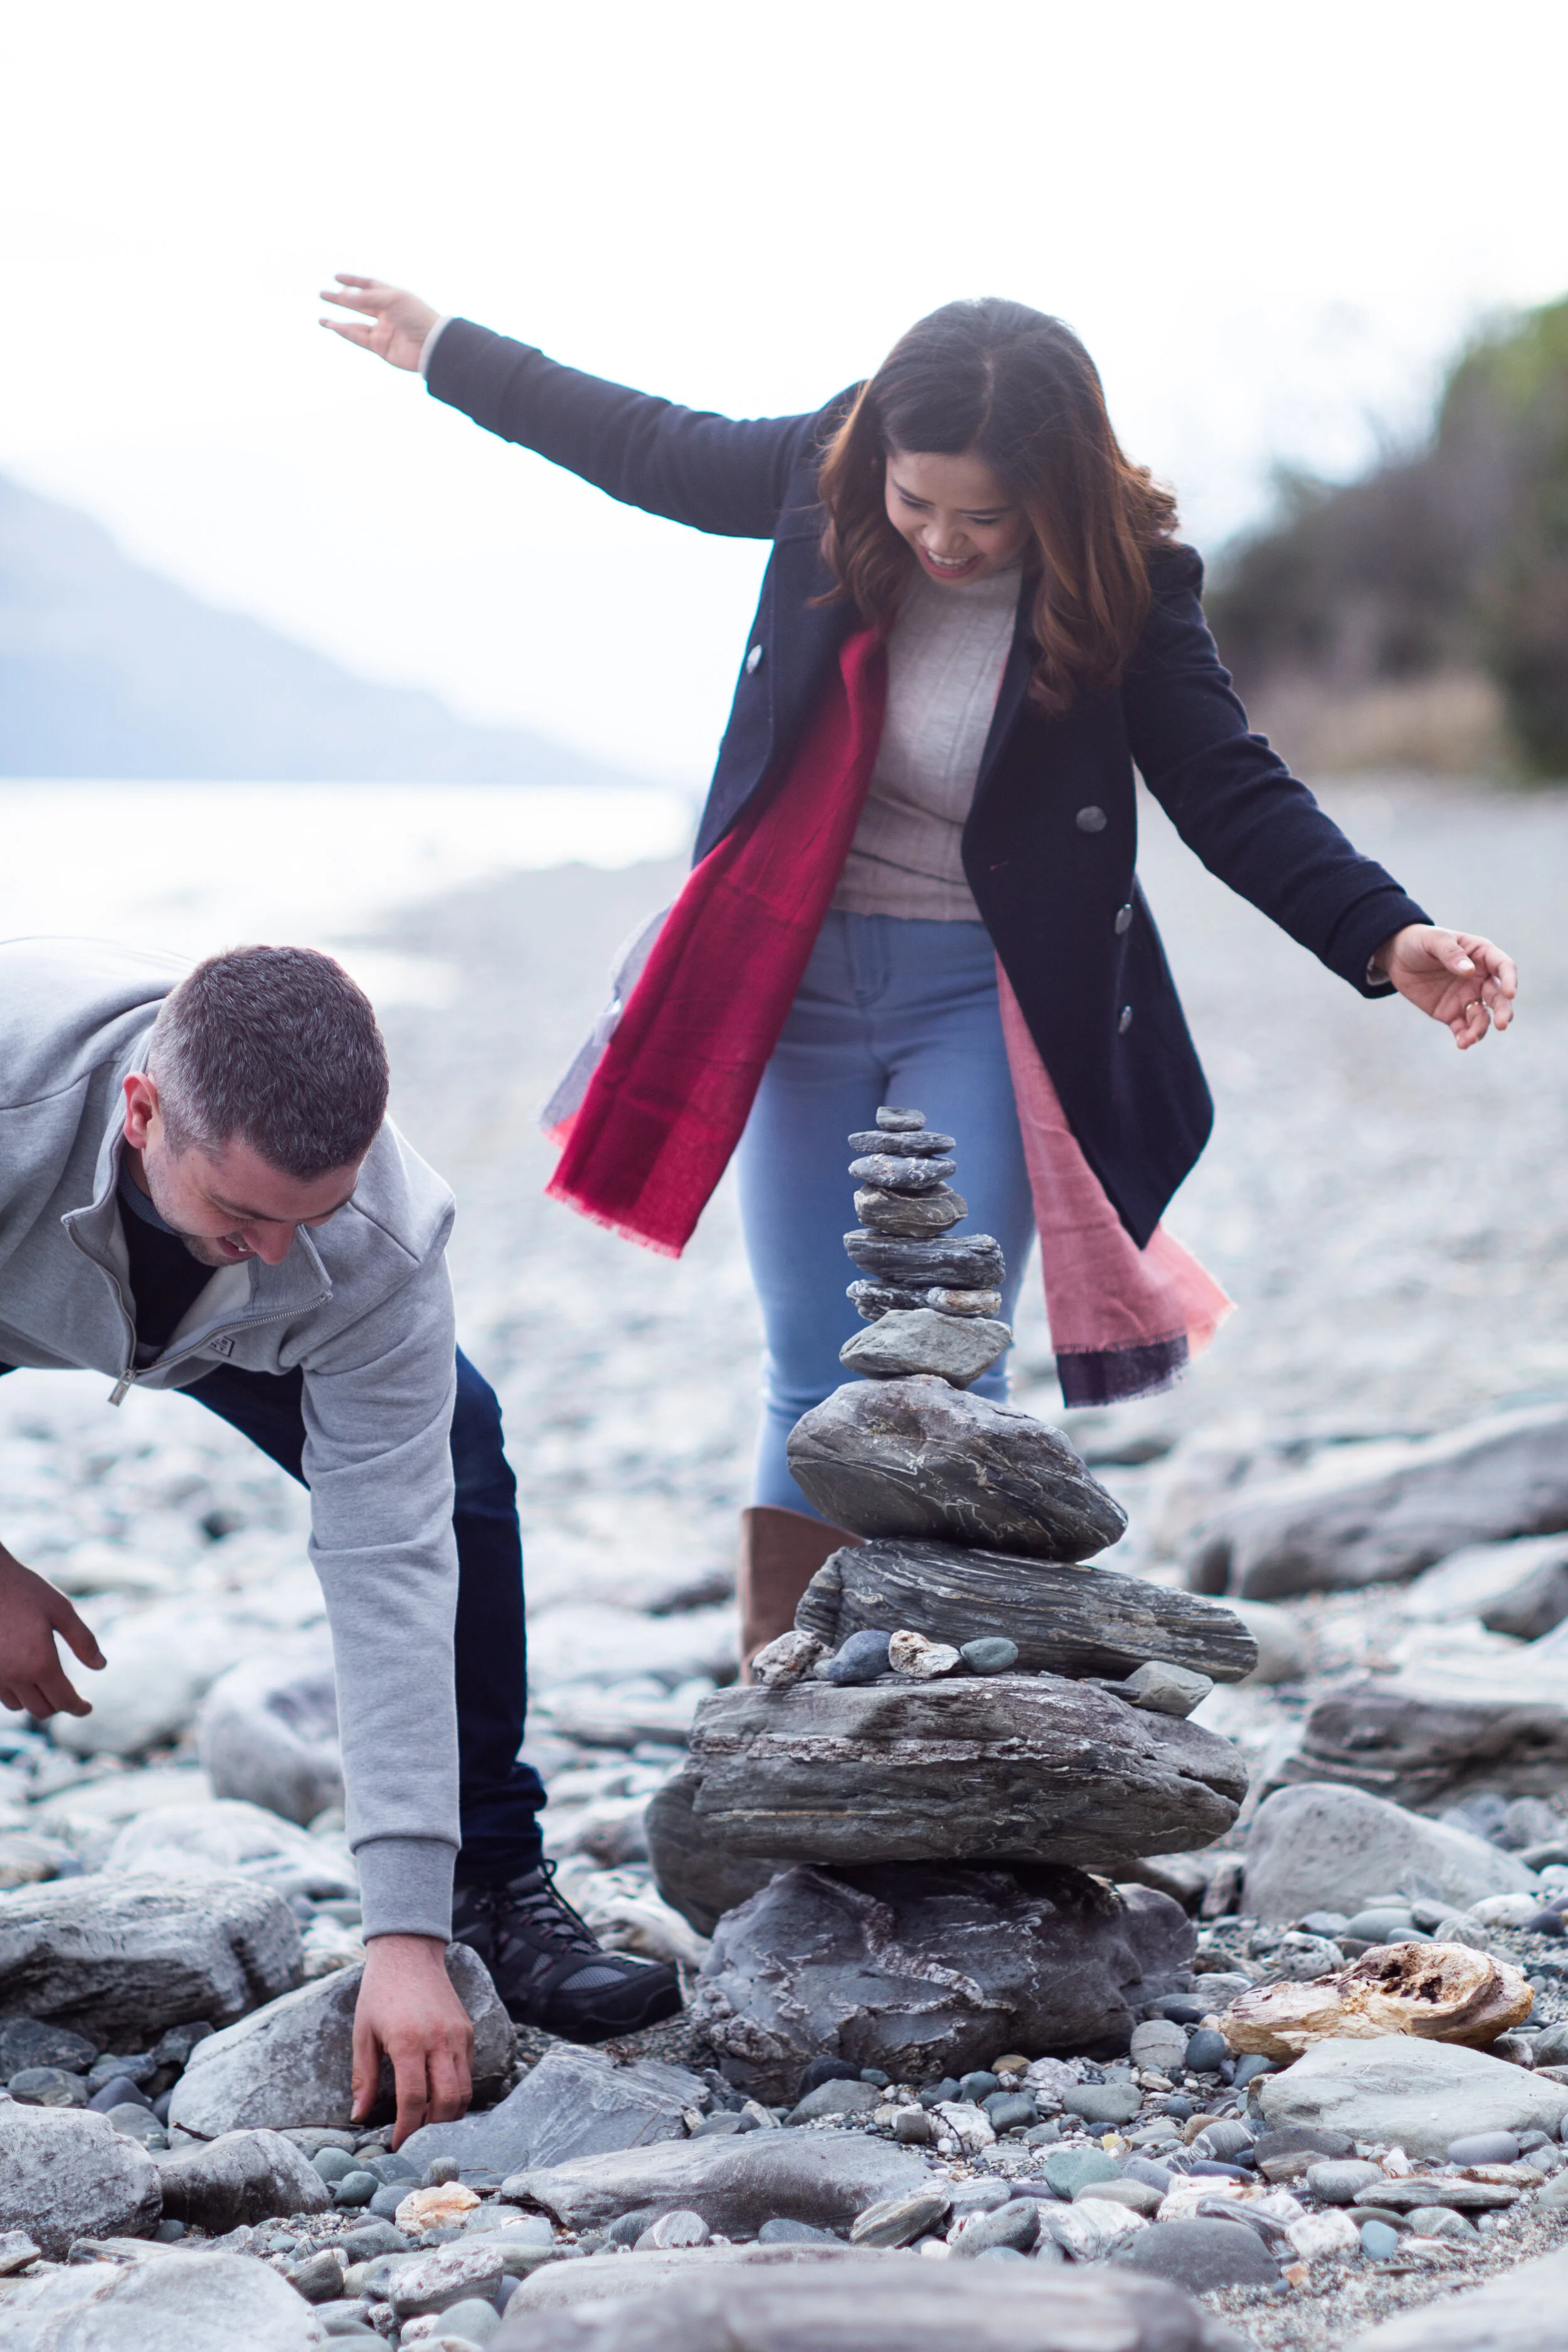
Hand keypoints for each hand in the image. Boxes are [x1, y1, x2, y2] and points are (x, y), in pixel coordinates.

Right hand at [0, 1547, 104, 1717]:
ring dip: (35, 1700)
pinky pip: (1, 1695)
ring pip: (19, 1706)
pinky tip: (25, 1677)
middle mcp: (15, 1676)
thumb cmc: (25, 1590)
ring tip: (47, 1685)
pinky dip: (16, 1693)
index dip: (78, 1708)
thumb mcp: (61, 1610)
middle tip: (71, 1695)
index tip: (87, 1708)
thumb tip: (100, 1666)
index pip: (63, 1701)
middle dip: (59, 1705)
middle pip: (41, 1710)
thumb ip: (83, 1641)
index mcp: (40, 1663)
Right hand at [318, 275, 439, 370]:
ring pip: (356, 325)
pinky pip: (360, 339)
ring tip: (321, 320)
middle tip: (323, 294)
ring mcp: (384, 332)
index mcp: (393, 297)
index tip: (336, 277)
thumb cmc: (417, 316)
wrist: (432, 344)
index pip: (369, 286)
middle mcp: (387, 314)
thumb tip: (342, 295)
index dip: (353, 282)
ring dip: (338, 322)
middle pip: (359, 304)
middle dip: (340, 300)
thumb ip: (366, 298)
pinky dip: (346, 333)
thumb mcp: (392, 299)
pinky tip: (334, 327)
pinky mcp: (382, 348)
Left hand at [351, 1935, 472, 2148]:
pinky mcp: (468, 2031)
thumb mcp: (362, 2033)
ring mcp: (458, 2035)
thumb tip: (359, 2115)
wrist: (408, 1952)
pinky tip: (437, 2095)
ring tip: (427, 2122)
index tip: (397, 2145)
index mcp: (409, 2041)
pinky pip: (468, 2071)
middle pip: (447, 2101)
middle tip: (415, 2138)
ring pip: (464, 2090)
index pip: (414, 2099)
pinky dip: (456, 2091)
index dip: (406, 2129)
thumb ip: (363, 2077)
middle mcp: (440, 2040)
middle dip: (432, 2128)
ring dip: (448, 2114)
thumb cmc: (379, 1993)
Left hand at [1373, 924, 1516, 1049]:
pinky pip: (1462, 1028)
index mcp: (1482, 955)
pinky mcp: (1451, 1013)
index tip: (1509, 993)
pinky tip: (1462, 1044)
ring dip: (1481, 1029)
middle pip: (1499, 997)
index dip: (1509, 980)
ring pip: (1482, 1017)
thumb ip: (1451, 953)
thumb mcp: (1434, 940)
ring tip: (1470, 1038)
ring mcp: (1467, 997)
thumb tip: (1469, 970)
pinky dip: (1465, 1037)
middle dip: (1503, 1011)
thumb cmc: (1420, 941)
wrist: (1398, 956)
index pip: (1504, 967)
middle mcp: (1480, 979)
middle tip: (1502, 1025)